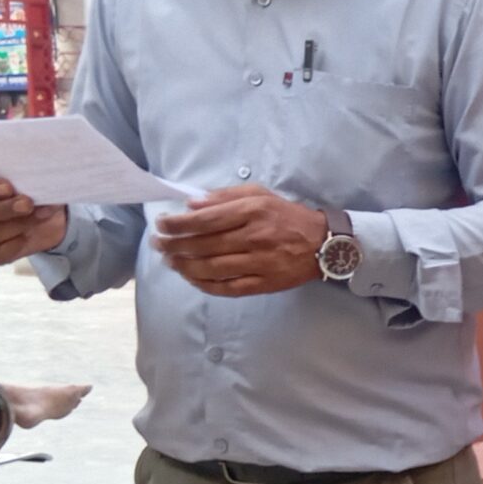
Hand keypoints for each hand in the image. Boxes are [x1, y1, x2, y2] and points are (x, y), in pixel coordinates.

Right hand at [0, 171, 66, 264]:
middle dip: (1, 210)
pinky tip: (29, 235)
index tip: (8, 187)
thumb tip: (30, 178)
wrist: (46, 212)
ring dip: (17, 225)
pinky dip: (13, 247)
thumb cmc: (27, 189)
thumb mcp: (24, 178)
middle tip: (27, 204)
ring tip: (41, 214)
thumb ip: (19, 177)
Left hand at [152, 186, 326, 296]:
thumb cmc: (287, 216)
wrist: (324, 244)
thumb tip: (192, 204)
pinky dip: (204, 284)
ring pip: (211, 268)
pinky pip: (227, 288)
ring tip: (169, 260)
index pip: (205, 220)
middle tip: (158, 243)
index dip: (177, 224)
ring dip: (184, 266)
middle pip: (203, 245)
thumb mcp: (260, 195)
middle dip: (174, 245)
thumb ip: (225, 196)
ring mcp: (259, 263)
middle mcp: (255, 237)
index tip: (161, 224)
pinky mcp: (264, 283)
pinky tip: (191, 277)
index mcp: (253, 212)